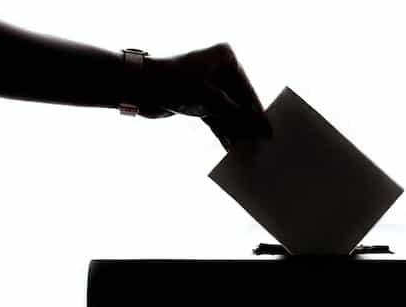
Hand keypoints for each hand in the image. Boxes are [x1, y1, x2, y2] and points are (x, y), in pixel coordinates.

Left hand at [141, 43, 268, 149]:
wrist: (137, 87)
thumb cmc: (174, 83)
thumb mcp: (211, 99)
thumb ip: (238, 115)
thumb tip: (261, 128)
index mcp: (225, 57)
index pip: (247, 89)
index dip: (257, 112)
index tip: (269, 131)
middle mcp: (218, 69)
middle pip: (239, 102)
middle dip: (247, 124)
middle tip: (260, 143)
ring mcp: (208, 85)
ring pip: (228, 112)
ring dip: (235, 130)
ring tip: (247, 149)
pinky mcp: (198, 100)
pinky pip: (215, 118)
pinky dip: (222, 131)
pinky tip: (230, 146)